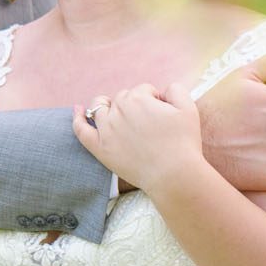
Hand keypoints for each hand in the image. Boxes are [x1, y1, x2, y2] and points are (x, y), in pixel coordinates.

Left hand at [71, 83, 204, 198]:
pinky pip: (81, 129)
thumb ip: (176, 90)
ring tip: (114, 112)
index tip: (163, 115)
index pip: (143, 91)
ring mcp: (106, 129)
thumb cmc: (183, 143)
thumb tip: (163, 91)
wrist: (174, 175)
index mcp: (138, 98)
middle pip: (123, 99)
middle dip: (135, 105)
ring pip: (100, 108)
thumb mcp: (188, 109)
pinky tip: (77, 110)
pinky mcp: (99, 148)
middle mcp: (118, 110)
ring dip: (106, 105)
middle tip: (150, 125)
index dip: (155, 100)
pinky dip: (77, 118)